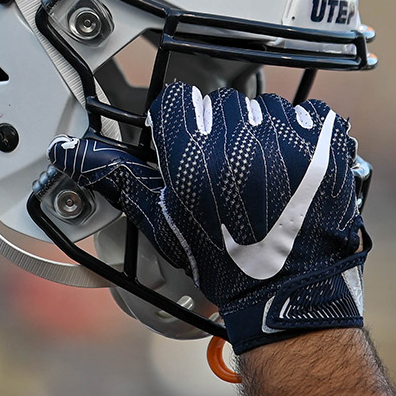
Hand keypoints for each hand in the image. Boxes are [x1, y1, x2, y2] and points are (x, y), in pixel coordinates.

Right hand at [49, 81, 366, 352]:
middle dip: (219, 131)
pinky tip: (294, 169)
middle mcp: (242, 138)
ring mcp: (290, 138)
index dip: (180, 128)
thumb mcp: (162, 222)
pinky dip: (301, 135)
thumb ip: (116, 178)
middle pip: (220, 103)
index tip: (187, 149)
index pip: (178, 102)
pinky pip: (308, 115)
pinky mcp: (327, 144)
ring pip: (263, 106)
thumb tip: (69, 152)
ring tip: (261, 174)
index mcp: (195, 152)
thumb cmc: (224, 263)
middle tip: (224, 173)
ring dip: (260, 131)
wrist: (289, 292)